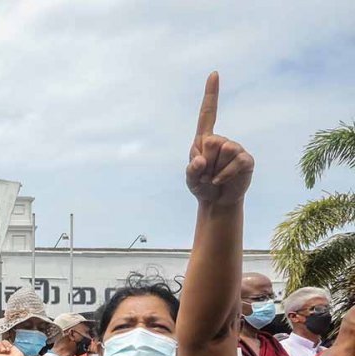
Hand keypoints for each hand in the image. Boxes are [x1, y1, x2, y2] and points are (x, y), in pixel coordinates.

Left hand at [186, 72, 253, 206]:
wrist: (216, 200)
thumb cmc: (201, 185)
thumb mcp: (190, 179)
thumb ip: (191, 170)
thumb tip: (200, 160)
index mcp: (204, 139)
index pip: (208, 113)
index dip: (211, 93)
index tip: (214, 73)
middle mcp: (221, 140)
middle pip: (212, 141)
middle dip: (205, 161)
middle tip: (206, 173)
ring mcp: (236, 148)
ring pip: (225, 150)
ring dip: (215, 169)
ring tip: (214, 177)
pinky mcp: (246, 159)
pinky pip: (235, 162)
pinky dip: (224, 174)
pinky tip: (220, 180)